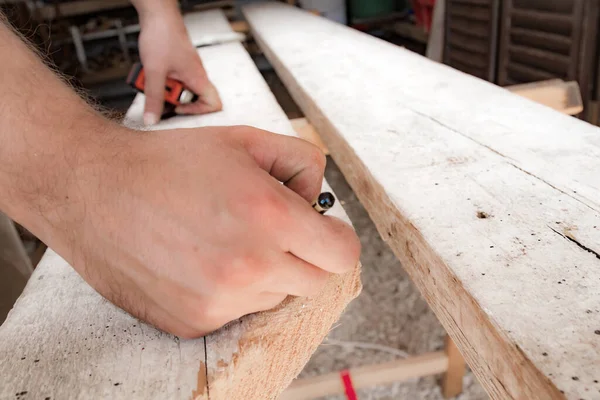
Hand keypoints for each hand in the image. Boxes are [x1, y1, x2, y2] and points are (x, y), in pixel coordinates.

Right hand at [62, 125, 359, 337]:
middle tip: (272, 231)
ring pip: (275, 296)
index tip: (324, 232)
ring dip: (265, 273)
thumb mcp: (245, 141)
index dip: (336, 240)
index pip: (341, 255)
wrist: (93, 189)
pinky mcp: (195, 321)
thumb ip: (300, 162)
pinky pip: (237, 311)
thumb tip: (319, 196)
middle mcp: (249, 267)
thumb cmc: (167, 163)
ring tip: (224, 239)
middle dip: (304, 256)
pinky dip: (231, 290)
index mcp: (269, 218)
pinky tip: (199, 259)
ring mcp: (221, 300)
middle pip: (315, 281)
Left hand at [137, 3, 221, 124]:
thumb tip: (153, 120)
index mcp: (198, 78)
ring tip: (151, 79)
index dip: (198, 112)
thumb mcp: (155, 72)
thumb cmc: (162, 35)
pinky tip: (150, 73)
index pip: (213, 104)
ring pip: (179, 90)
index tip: (179, 109)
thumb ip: (154, 99)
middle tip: (159, 92)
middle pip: (191, 99)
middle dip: (172, 99)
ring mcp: (186, 70)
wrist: (156, 14)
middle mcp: (195, 75)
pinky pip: (172, 80)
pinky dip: (161, 80)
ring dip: (163, 89)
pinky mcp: (177, 65)